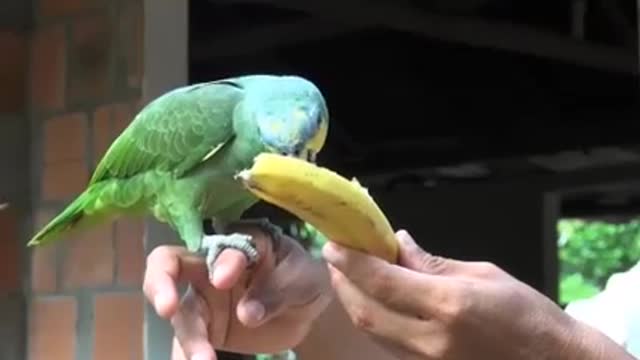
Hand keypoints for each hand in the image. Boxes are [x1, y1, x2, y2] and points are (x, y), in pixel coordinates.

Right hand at [143, 224, 332, 359]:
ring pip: (182, 313)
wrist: (305, 310)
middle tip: (166, 307)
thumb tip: (247, 313)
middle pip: (170, 264)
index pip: (222, 247)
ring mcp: (204, 299)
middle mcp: (212, 266)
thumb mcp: (304, 279)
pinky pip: (189, 340)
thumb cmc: (304, 278)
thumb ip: (278, 290)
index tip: (225, 279)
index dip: (222, 262)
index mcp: (241, 244)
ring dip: (189, 337)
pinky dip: (189, 353)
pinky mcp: (205, 328)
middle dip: (160, 281)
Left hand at [322, 230, 633, 359]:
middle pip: (366, 310)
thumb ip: (432, 263)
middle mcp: (430, 338)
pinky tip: (371, 298)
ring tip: (346, 273)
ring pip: (371, 329)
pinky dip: (372, 317)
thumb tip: (398, 243)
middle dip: (343, 281)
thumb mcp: (483, 274)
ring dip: (352, 299)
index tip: (335, 242)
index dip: (352, 262)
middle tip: (335, 255)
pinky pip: (387, 342)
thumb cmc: (527, 313)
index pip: (383, 281)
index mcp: (449, 306)